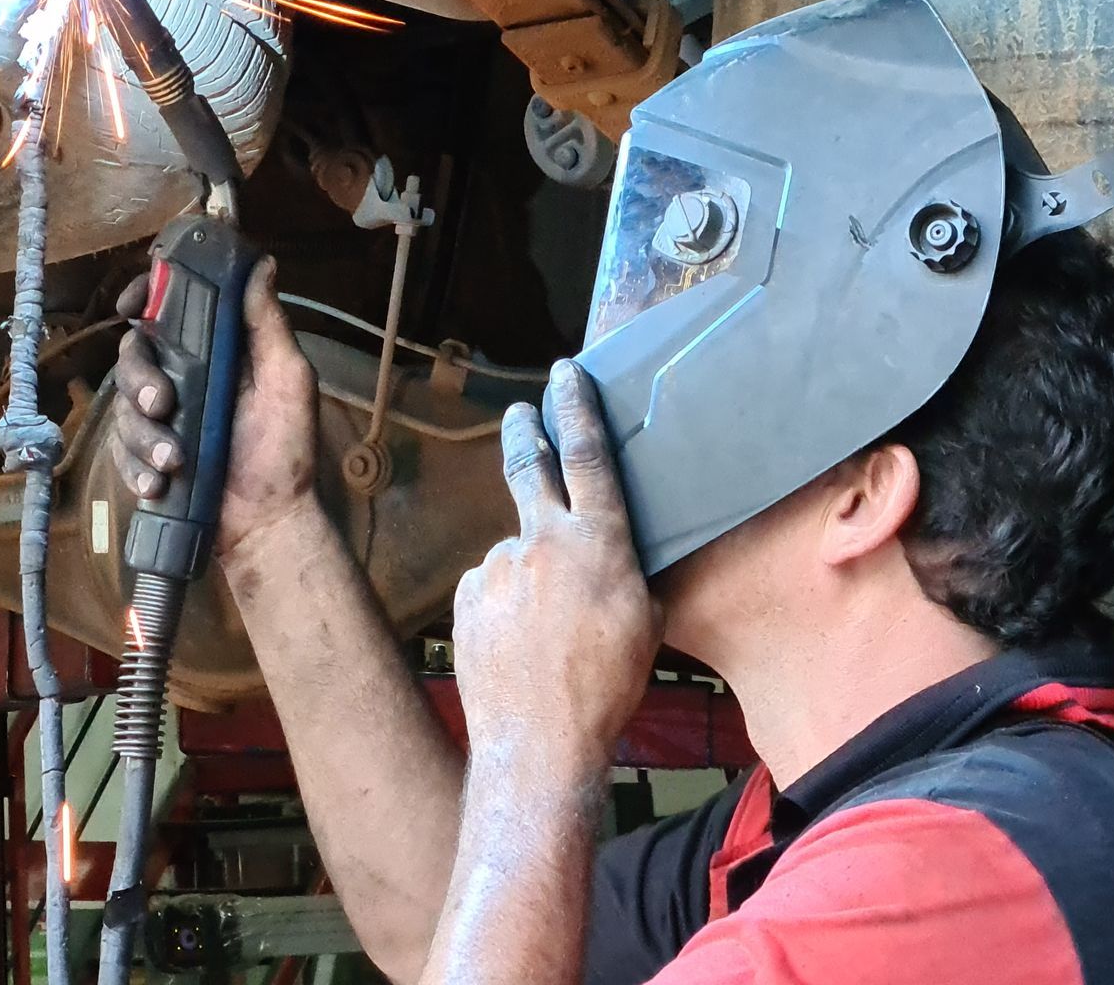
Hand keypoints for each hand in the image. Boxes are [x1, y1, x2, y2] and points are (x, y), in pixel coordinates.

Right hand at [110, 257, 320, 558]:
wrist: (267, 523)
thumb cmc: (285, 451)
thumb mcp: (287, 380)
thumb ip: (268, 324)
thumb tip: (261, 263)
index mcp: (212, 351)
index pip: (168, 309)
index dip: (144, 296)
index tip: (133, 305)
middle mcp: (181, 377)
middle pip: (133, 354)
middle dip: (140, 379)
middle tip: (162, 405)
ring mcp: (159, 418)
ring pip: (121, 404)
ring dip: (143, 433)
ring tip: (174, 461)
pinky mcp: (144, 456)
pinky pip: (119, 449)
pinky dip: (136, 466)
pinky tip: (158, 484)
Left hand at [451, 362, 661, 775]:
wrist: (538, 739)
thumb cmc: (607, 687)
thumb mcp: (645, 623)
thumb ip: (624, 572)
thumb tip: (607, 557)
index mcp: (598, 542)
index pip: (587, 456)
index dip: (576, 409)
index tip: (565, 373)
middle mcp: (543, 540)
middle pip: (528, 467)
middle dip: (524, 431)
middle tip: (519, 411)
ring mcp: (499, 565)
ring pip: (515, 554)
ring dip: (527, 578)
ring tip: (542, 635)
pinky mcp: (468, 595)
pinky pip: (490, 588)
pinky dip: (503, 607)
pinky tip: (516, 646)